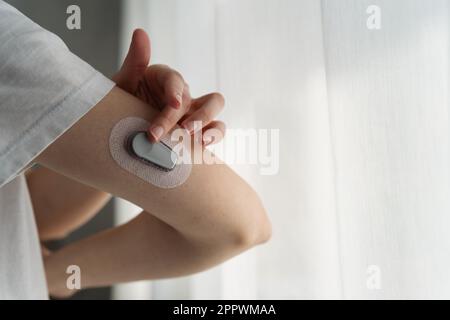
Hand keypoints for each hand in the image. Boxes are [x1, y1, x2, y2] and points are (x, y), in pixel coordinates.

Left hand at [113, 29, 224, 144]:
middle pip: (208, 99)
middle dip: (199, 116)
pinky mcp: (195, 133)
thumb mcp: (123, 84)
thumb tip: (140, 33)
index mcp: (166, 79)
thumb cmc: (120, 104)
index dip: (176, 92)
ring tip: (197, 141)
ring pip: (216, 115)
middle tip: (184, 130)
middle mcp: (184, 96)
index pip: (176, 81)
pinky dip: (211, 139)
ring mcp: (192, 115)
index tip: (173, 105)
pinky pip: (213, 133)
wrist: (117, 130)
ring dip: (210, 127)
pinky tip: (199, 148)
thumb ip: (135, 61)